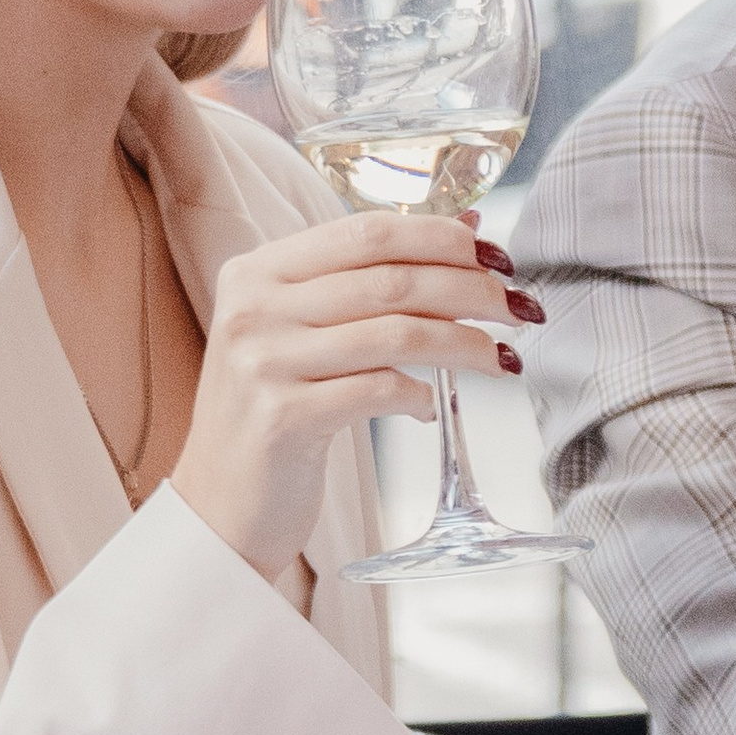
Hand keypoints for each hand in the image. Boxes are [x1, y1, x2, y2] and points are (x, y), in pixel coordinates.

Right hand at [168, 214, 536, 585]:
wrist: (217, 506)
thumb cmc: (273, 411)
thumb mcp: (300, 333)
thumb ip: (365, 283)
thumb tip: (464, 228)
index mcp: (257, 271)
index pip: (367, 232)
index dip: (442, 238)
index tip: (495, 256)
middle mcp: (254, 308)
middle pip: (391, 279)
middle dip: (470, 290)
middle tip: (518, 307)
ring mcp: (263, 362)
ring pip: (396, 334)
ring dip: (464, 343)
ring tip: (501, 357)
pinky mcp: (283, 418)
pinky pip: (379, 391)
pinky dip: (419, 395)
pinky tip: (431, 406)